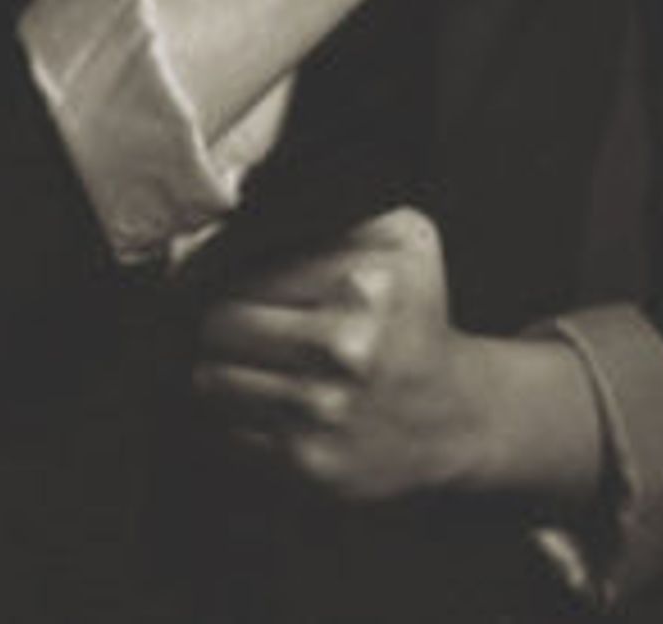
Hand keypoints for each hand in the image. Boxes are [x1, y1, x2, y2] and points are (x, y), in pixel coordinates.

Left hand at [193, 208, 488, 503]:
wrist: (451, 416)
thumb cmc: (410, 314)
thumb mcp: (399, 239)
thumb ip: (330, 204)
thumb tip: (233, 198)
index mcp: (364, 286)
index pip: (244, 267)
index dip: (227, 269)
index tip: (224, 275)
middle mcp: (345, 350)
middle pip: (218, 321)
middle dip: (220, 318)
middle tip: (238, 320)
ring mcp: (324, 412)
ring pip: (211, 376)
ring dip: (221, 367)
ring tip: (251, 359)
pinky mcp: (309, 464)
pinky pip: (228, 428)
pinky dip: (238, 415)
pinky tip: (271, 401)